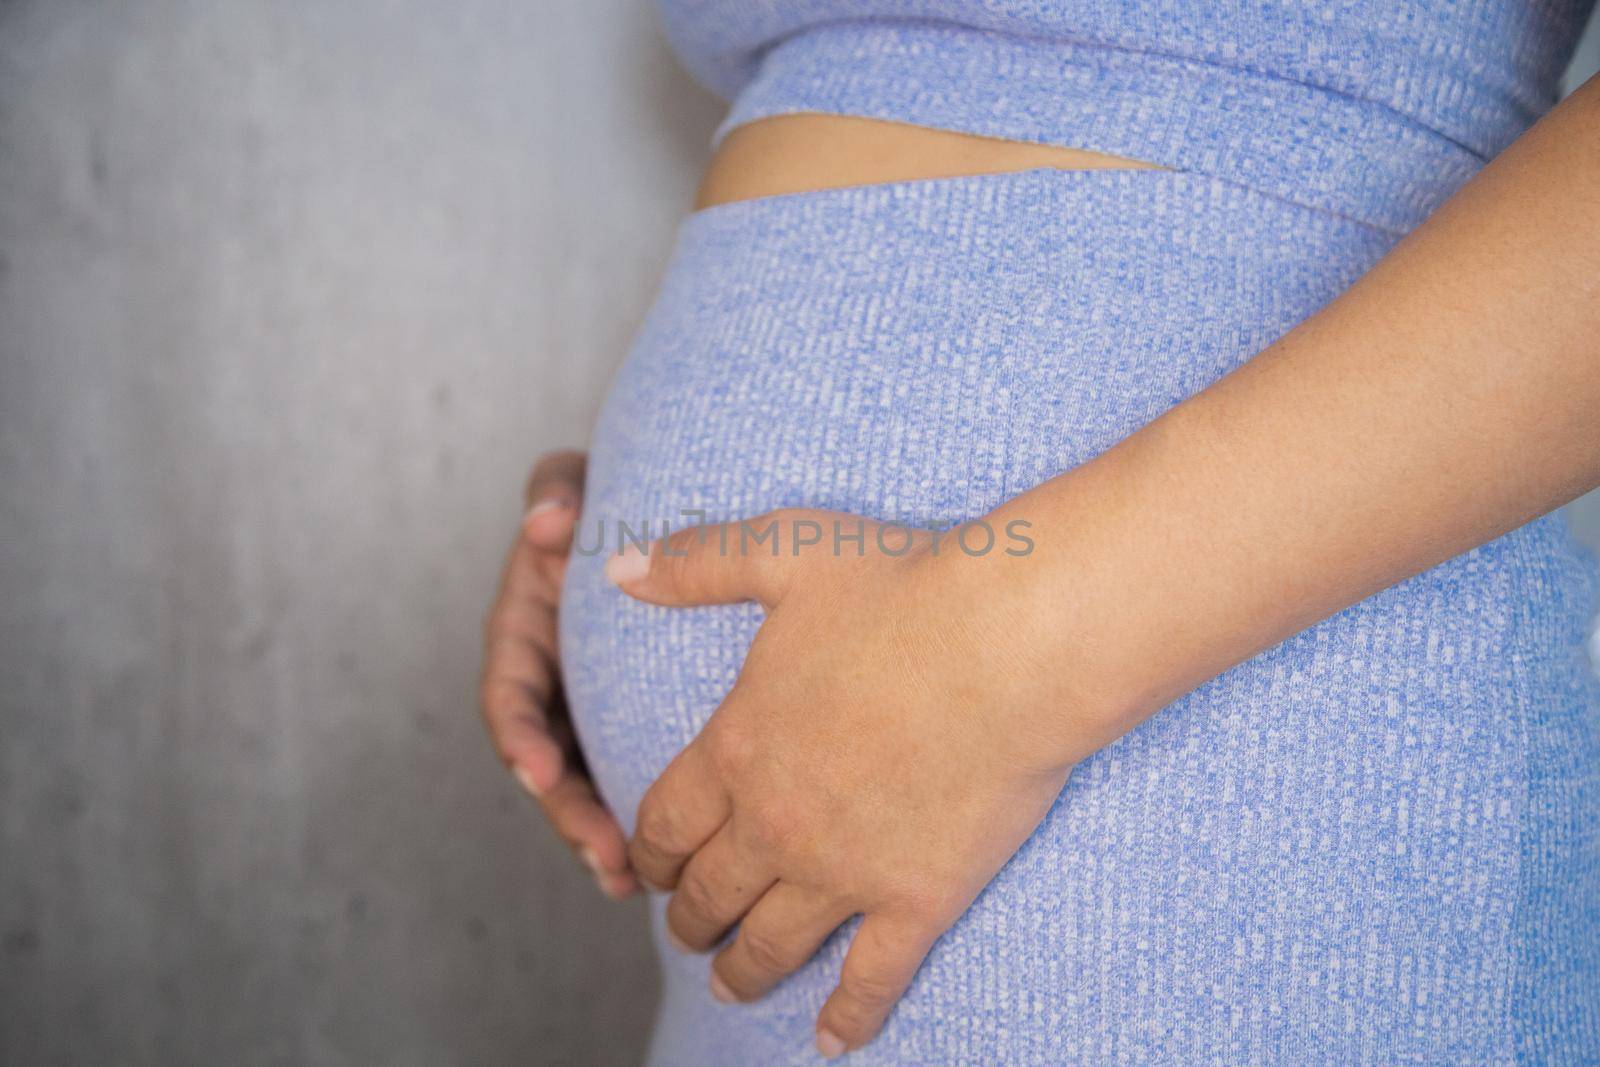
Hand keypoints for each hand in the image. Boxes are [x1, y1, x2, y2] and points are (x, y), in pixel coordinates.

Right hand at [480, 450, 636, 898]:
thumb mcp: (573, 480)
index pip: (510, 694)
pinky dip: (635, 822)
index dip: (521, 738)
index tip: (540, 772)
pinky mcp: (622, 727)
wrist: (651, 516)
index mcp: (523, 631)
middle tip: (607, 858)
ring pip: (580, 786)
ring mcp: (583, 710)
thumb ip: (554, 487)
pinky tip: (657, 868)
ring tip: (628, 882)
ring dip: (597, 837)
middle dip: (568, 814)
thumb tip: (545, 523)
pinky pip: (621, 779)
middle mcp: (548, 681)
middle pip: (544, 764)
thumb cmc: (605, 497)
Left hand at [608, 510, 1101, 1056]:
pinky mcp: (916, 898)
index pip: (666, 822)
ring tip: (730, 988)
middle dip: (688, 915)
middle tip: (685, 929)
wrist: (1011, 642)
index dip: (649, 852)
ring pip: (771, 944)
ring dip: (742, 971)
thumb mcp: (785, 553)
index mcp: (738, 747)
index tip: (646, 868)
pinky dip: (849, 1016)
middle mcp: (775, 822)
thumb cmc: (904, 587)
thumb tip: (615, 566)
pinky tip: (833, 1041)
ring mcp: (843, 870)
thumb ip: (695, 565)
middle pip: (709, 891)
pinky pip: (873, 977)